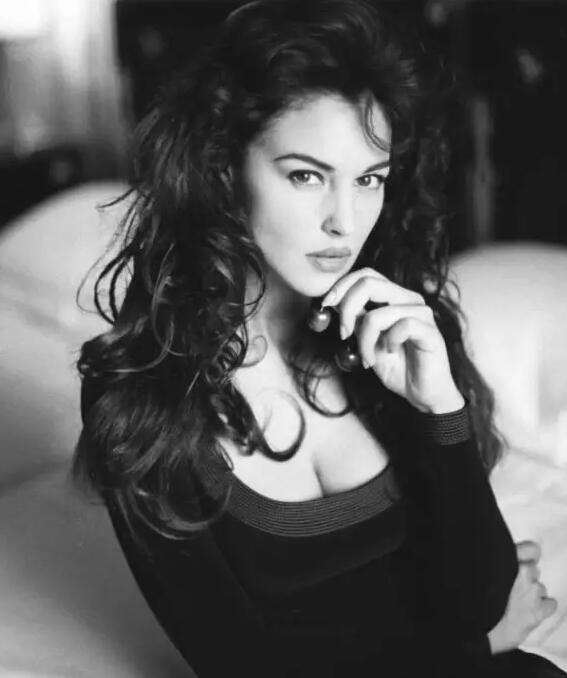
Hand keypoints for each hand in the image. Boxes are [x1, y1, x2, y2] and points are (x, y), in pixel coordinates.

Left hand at [321, 268, 464, 413]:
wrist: (422, 393)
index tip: (326, 304)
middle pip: (369, 283)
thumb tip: (334, 302)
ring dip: (365, 340)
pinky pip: (400, 328)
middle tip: (343, 333)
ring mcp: (421, 313)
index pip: (365, 275)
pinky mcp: (430, 330)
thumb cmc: (397, 366)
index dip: (341, 286)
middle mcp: (408, 298)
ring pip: (378, 314)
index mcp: (394, 297)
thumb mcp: (367, 341)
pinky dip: (387, 343)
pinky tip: (390, 353)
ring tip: (368, 358)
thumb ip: (356, 320)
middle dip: (347, 308)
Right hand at [487, 541, 557, 654]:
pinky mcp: (539, 611)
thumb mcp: (480, 572)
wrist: (479, 628)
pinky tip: (529, 610)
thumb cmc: (477, 601)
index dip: (526, 556)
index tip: (521, 561)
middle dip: (525, 577)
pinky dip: (542, 607)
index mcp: (507, 559)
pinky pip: (550, 603)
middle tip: (512, 587)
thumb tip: (507, 560)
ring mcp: (532, 592)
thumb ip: (497, 564)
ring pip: (540, 588)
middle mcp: (522, 572)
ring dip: (531, 594)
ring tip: (516, 603)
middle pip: (534, 569)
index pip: (532, 549)